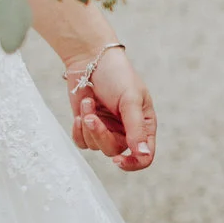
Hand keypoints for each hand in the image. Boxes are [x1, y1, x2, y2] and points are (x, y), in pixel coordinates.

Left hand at [67, 45, 156, 171]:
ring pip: (96, 147)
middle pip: (115, 152)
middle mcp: (127, 131)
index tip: (118, 160)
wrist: (90, 59)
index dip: (133, 163)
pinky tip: (81, 112)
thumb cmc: (117, 75)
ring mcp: (107, 129)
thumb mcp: (130, 100)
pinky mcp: (88, 127)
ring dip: (88, 126)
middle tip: (91, 116)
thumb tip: (142, 155)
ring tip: (88, 102)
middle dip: (100, 135)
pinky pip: (82, 142)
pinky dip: (78, 130)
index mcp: (144, 125)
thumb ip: (136, 128)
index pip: (144, 156)